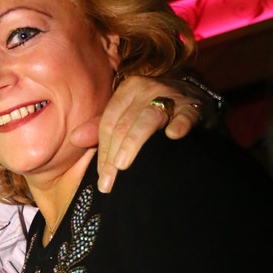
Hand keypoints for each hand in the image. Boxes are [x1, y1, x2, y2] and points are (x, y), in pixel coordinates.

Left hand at [70, 75, 208, 192]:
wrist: (200, 107)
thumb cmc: (157, 117)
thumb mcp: (129, 119)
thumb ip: (101, 129)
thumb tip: (73, 138)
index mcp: (129, 89)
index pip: (109, 123)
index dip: (102, 152)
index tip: (101, 179)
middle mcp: (148, 88)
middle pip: (124, 124)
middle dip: (113, 156)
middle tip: (108, 184)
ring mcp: (172, 95)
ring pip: (147, 119)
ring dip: (134, 143)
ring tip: (123, 165)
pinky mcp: (194, 106)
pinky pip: (185, 114)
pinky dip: (179, 124)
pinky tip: (173, 135)